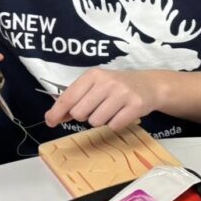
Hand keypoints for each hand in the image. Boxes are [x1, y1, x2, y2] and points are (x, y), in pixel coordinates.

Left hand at [45, 68, 159, 129]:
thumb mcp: (95, 86)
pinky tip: (121, 114)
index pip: (69, 97)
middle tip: (95, 109)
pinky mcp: (135, 106)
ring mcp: (123, 93)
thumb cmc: (117, 87)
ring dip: (101, 121)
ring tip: (111, 110)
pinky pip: (113, 126)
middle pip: (80, 113)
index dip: (57, 112)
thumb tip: (52, 117)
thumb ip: (74, 100)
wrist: (149, 85)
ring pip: (96, 121)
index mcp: (94, 75)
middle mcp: (107, 82)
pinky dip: (115, 124)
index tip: (50, 122)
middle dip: (84, 116)